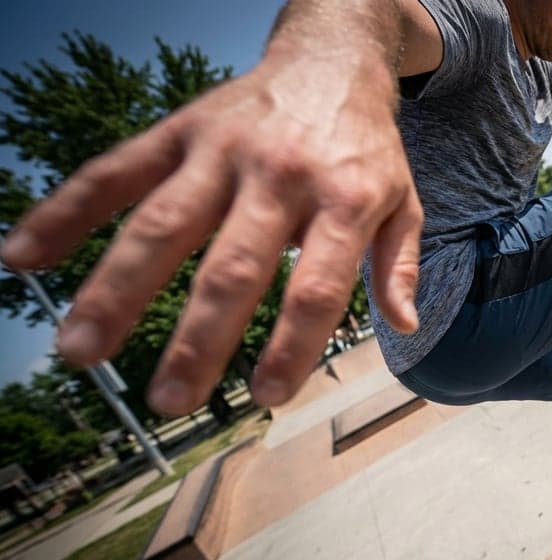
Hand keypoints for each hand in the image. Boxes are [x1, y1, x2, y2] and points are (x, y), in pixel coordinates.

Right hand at [0, 44, 422, 415]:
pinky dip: (65, 211)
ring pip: (161, 226)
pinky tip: (23, 256)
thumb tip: (406, 325)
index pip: (316, 285)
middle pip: (232, 267)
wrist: (332, 58)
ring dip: (116, 291)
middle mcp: (280, 176)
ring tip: (80, 351)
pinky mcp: (178, 131)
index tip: (267, 397)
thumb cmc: (368, 148)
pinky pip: (115, 171)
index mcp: (345, 199)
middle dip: (197, 340)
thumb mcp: (406, 201)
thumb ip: (400, 264)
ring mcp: (222, 152)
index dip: (291, 344)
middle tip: (170, 402)